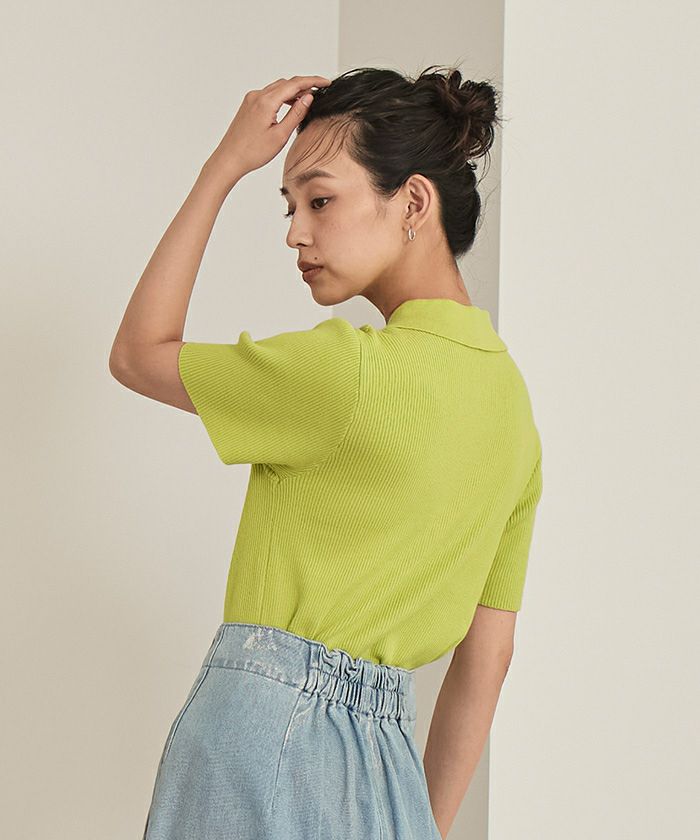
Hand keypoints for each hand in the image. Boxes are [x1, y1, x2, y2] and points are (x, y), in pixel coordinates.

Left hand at [206, 75, 331, 182]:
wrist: (229, 159)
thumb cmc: (252, 152)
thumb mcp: (280, 135)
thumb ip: (296, 114)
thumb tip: (308, 97)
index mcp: (266, 102)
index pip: (295, 84)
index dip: (313, 81)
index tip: (326, 82)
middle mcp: (257, 96)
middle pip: (286, 83)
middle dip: (304, 84)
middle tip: (320, 90)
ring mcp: (251, 99)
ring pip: (277, 87)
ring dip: (293, 90)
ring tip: (307, 99)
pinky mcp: (248, 105)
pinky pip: (269, 94)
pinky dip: (282, 96)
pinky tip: (289, 104)